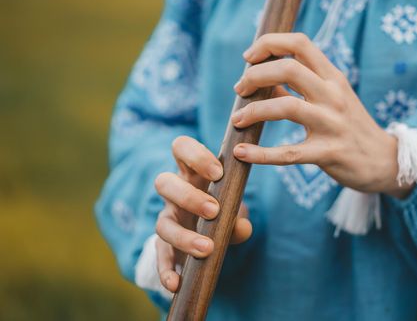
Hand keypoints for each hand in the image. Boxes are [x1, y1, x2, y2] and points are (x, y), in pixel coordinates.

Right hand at [154, 136, 251, 292]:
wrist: (210, 233)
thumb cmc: (224, 209)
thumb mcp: (235, 210)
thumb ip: (239, 217)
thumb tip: (241, 228)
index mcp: (192, 172)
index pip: (181, 148)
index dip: (195, 155)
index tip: (218, 172)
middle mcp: (174, 192)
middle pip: (164, 183)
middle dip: (188, 196)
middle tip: (214, 210)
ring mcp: (168, 218)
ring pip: (161, 222)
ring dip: (183, 235)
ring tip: (206, 249)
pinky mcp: (164, 246)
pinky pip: (159, 257)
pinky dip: (165, 270)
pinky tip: (174, 284)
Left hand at [231, 33, 411, 197]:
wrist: (384, 161)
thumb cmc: (351, 127)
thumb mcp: (332, 98)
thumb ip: (300, 88)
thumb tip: (262, 82)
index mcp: (333, 77)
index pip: (299, 43)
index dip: (269, 44)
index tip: (248, 58)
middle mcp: (333, 95)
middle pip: (288, 68)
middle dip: (254, 75)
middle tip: (239, 90)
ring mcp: (332, 124)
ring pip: (285, 107)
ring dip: (253, 111)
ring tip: (237, 120)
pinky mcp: (328, 153)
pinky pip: (288, 153)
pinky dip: (260, 154)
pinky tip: (241, 153)